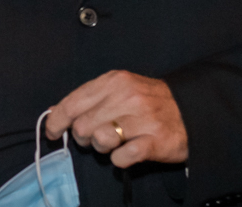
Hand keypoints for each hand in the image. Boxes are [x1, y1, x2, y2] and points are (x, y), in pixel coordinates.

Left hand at [43, 70, 187, 167]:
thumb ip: (89, 98)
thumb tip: (55, 112)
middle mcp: (127, 97)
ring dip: (102, 148)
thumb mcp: (119, 89)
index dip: (57, 120)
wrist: (191, 111)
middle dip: (83, 137)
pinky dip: (119, 160)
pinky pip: (122, 158)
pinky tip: (127, 152)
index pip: (73, 102)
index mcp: (114, 81)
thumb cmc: (147, 101)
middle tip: (95, 137)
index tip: (51, 132)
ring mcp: (143, 119)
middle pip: (82, 126)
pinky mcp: (156, 141)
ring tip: (114, 143)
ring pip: (100, 141)